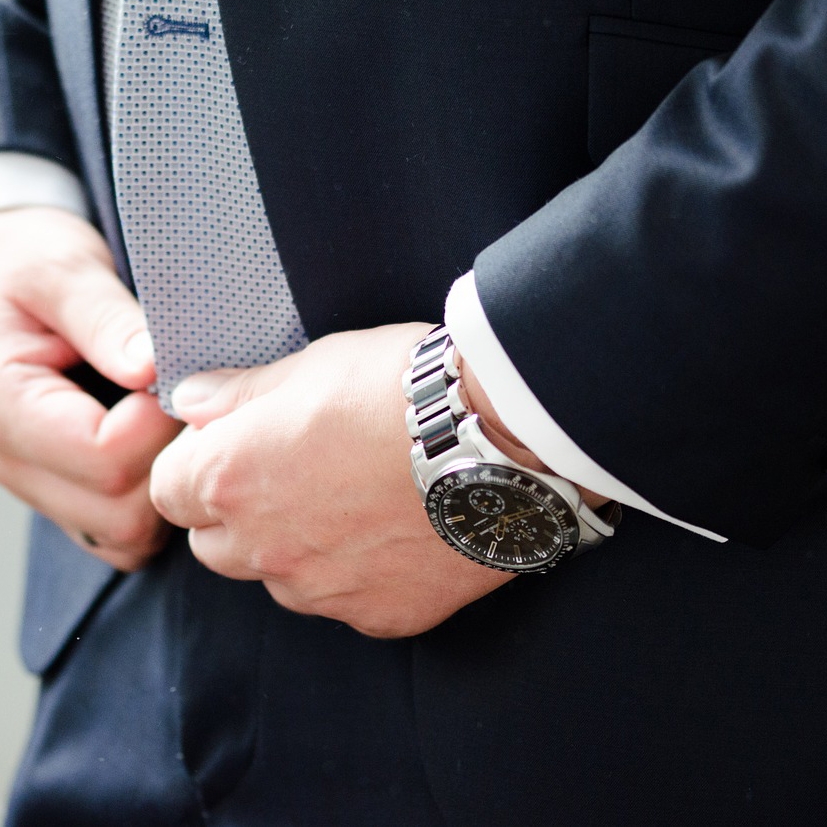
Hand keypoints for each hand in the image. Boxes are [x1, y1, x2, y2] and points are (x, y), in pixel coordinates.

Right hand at [0, 207, 181, 569]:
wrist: (0, 277)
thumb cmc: (23, 262)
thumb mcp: (58, 267)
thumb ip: (103, 316)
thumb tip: (151, 367)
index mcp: (4, 406)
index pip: (106, 456)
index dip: (159, 421)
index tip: (175, 376)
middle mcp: (11, 462)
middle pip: (121, 512)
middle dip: (171, 459)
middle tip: (187, 402)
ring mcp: (36, 485)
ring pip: (124, 534)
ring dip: (166, 485)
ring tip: (174, 420)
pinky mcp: (59, 491)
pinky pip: (118, 532)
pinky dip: (153, 502)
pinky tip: (161, 445)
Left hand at [150, 323, 512, 637]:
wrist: (504, 438)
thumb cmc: (405, 388)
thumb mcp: (316, 364)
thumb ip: (241, 394)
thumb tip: (191, 402)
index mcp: (234, 478)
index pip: (169, 489)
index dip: (196, 464)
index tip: (234, 445)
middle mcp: (267, 548)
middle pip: (216, 544)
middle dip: (237, 512)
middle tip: (296, 471)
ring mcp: (324, 591)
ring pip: (283, 579)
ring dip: (297, 548)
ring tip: (358, 500)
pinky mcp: (381, 615)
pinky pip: (348, 601)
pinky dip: (360, 573)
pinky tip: (400, 530)